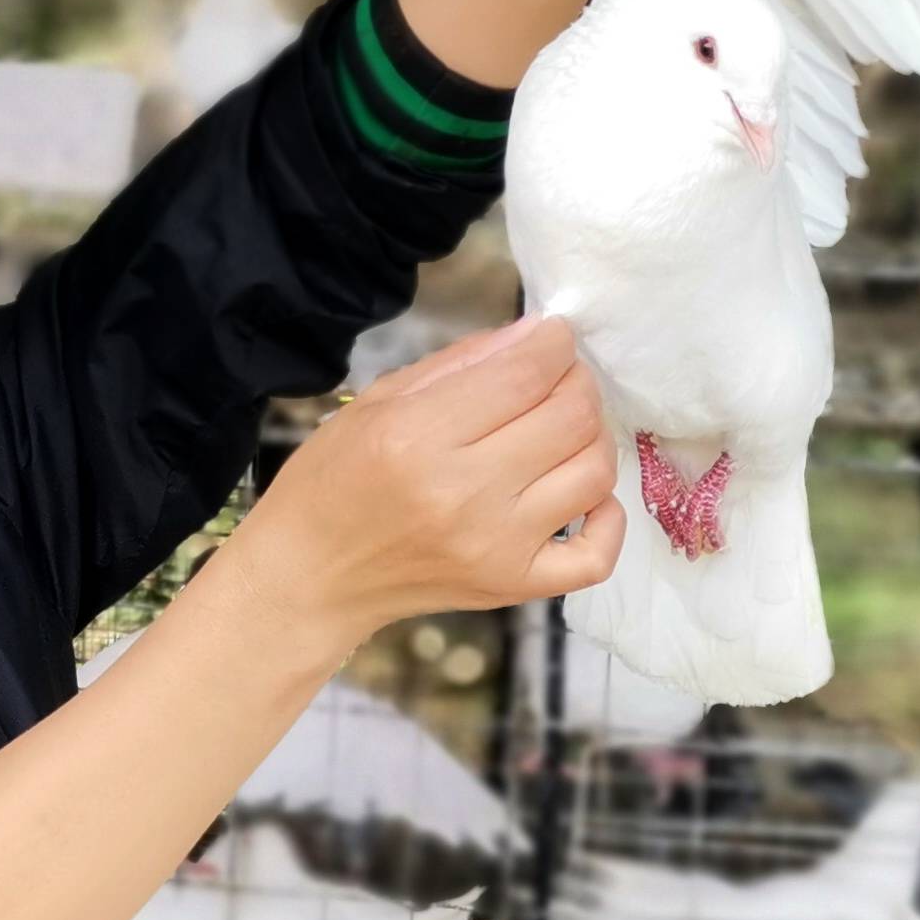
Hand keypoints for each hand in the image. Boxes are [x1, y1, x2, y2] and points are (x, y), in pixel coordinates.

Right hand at [238, 316, 621, 641]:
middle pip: (571, 416)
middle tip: (555, 379)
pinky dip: (608, 518)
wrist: (311, 574)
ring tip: (560, 429)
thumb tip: (538, 334)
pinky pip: (597, 555)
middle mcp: (465, 494)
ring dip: (591, 436)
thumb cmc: (335, 480)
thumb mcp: (379, 401)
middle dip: (575, 380)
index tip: (552, 337)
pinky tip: (582, 494)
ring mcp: (496, 546)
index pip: (526, 374)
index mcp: (419, 436)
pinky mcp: (512, 586)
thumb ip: (463, 363)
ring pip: (594, 472)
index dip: (554, 342)